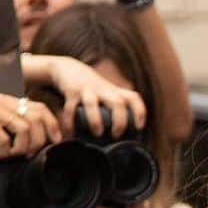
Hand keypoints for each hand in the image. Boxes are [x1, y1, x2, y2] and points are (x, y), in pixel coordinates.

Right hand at [0, 95, 62, 160]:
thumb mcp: (0, 123)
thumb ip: (18, 124)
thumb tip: (44, 140)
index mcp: (10, 101)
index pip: (40, 108)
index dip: (52, 125)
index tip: (56, 141)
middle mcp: (3, 101)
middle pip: (36, 119)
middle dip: (38, 141)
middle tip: (29, 155)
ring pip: (24, 129)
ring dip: (22, 148)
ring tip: (12, 156)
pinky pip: (4, 139)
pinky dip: (5, 152)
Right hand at [20, 54, 145, 136]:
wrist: (68, 68)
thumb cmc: (93, 89)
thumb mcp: (108, 94)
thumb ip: (116, 110)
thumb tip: (121, 139)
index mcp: (115, 92)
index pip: (133, 98)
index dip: (139, 112)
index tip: (139, 127)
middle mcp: (104, 90)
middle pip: (117, 103)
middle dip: (119, 120)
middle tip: (116, 135)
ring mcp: (87, 90)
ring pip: (92, 103)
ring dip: (95, 120)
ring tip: (97, 133)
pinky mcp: (71, 92)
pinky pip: (70, 108)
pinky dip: (70, 122)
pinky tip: (71, 133)